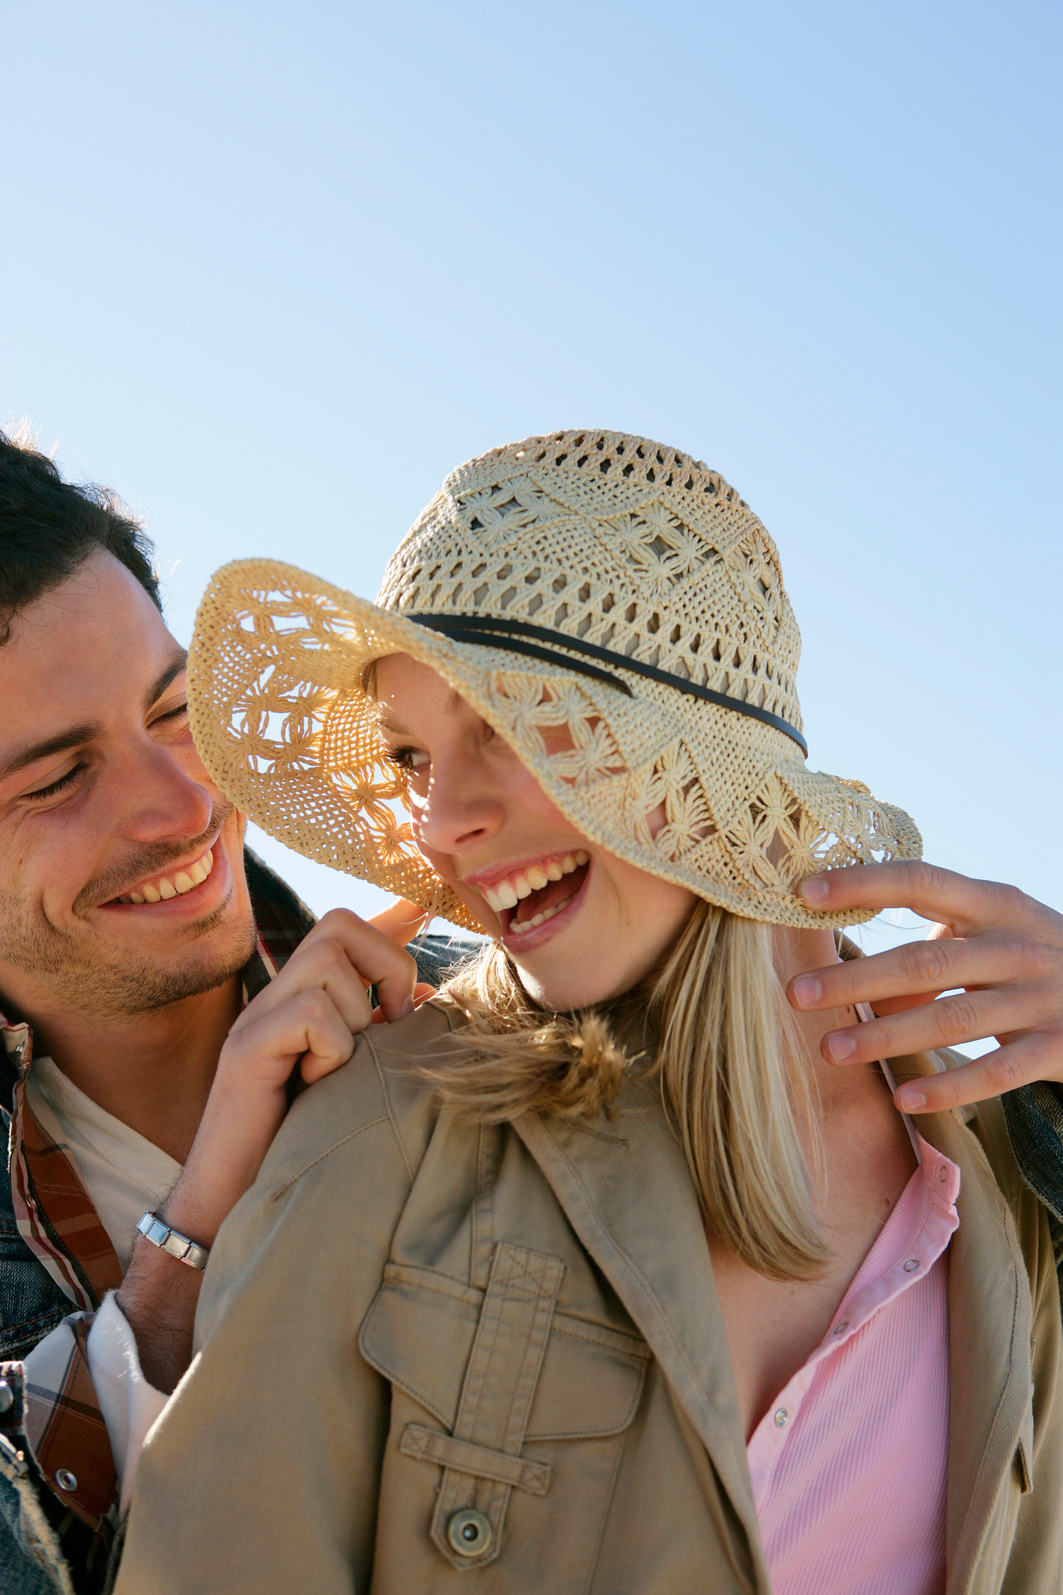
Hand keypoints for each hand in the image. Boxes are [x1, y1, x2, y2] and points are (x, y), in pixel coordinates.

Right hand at [117, 900, 431, 1388]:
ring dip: (356, 1013)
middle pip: (338, 926)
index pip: (347, 931)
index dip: (393, 914)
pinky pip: (311, 1011)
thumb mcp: (357, 1081)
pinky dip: (332, 1046)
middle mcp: (277, 995)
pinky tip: (318, 1083)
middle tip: (387, 1025)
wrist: (237, 1204)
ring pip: (327, 962)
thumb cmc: (303, 1146)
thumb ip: (385, 1035)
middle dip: (384, 966)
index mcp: (306, 999)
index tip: (428, 904)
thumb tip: (433, 995)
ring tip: (343, 1064)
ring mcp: (258, 1017)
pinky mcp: (246, 1048)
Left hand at [786, 861, 1062, 1113]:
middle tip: (797, 993)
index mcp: (998, 904)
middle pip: (924, 959)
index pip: (921, 880)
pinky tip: (904, 1098)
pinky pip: (995, 1071)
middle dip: (856, 977)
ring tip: (830, 1049)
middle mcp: (1020, 944)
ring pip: (951, 1018)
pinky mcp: (1059, 1047)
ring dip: (885, 1035)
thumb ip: (939, 946)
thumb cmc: (1041, 964)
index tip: (804, 894)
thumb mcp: (999, 936)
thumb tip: (868, 984)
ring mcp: (1042, 996)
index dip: (863, 883)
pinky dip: (948, 1085)